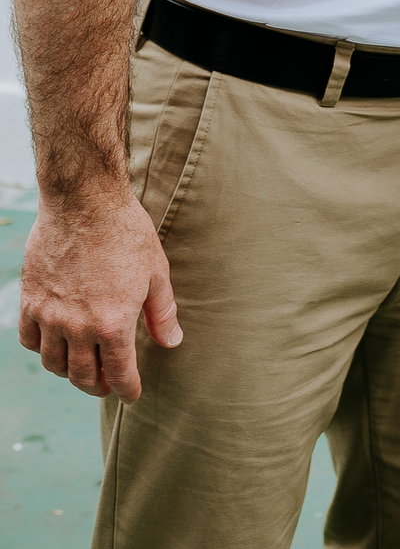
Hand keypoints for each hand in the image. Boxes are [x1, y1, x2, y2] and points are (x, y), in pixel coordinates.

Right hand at [18, 189, 181, 402]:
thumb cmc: (126, 231)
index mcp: (113, 323)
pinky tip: (56, 342)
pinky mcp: (30, 301)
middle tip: (108, 384)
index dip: (127, 390)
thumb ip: (162, 312)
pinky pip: (31, 340)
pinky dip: (43, 348)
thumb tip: (172, 342)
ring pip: (55, 364)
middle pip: (84, 376)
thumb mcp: (156, 271)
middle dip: (99, 386)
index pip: (119, 373)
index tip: (131, 395)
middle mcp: (78, 327)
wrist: (84, 201)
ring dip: (70, 372)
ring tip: (83, 365)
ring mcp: (50, 316)